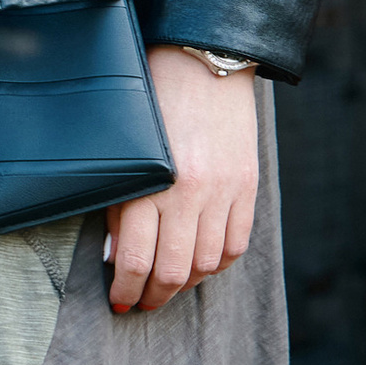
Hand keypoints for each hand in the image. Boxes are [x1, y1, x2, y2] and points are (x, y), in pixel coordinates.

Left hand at [107, 49, 258, 313]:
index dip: (126, 289)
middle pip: (173, 270)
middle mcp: (189, 193)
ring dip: (185, 284)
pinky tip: (200, 264)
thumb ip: (120, 205)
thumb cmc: (150, 103)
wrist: (202, 62)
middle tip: (141, 302)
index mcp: (151, 184)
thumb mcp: (126, 153)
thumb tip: (118, 258)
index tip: (119, 300)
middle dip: (154, 295)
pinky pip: (237, 244)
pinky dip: (218, 263)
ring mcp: (223, 192)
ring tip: (168, 286)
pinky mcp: (247, 186)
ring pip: (207, 264)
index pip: (137, 260)